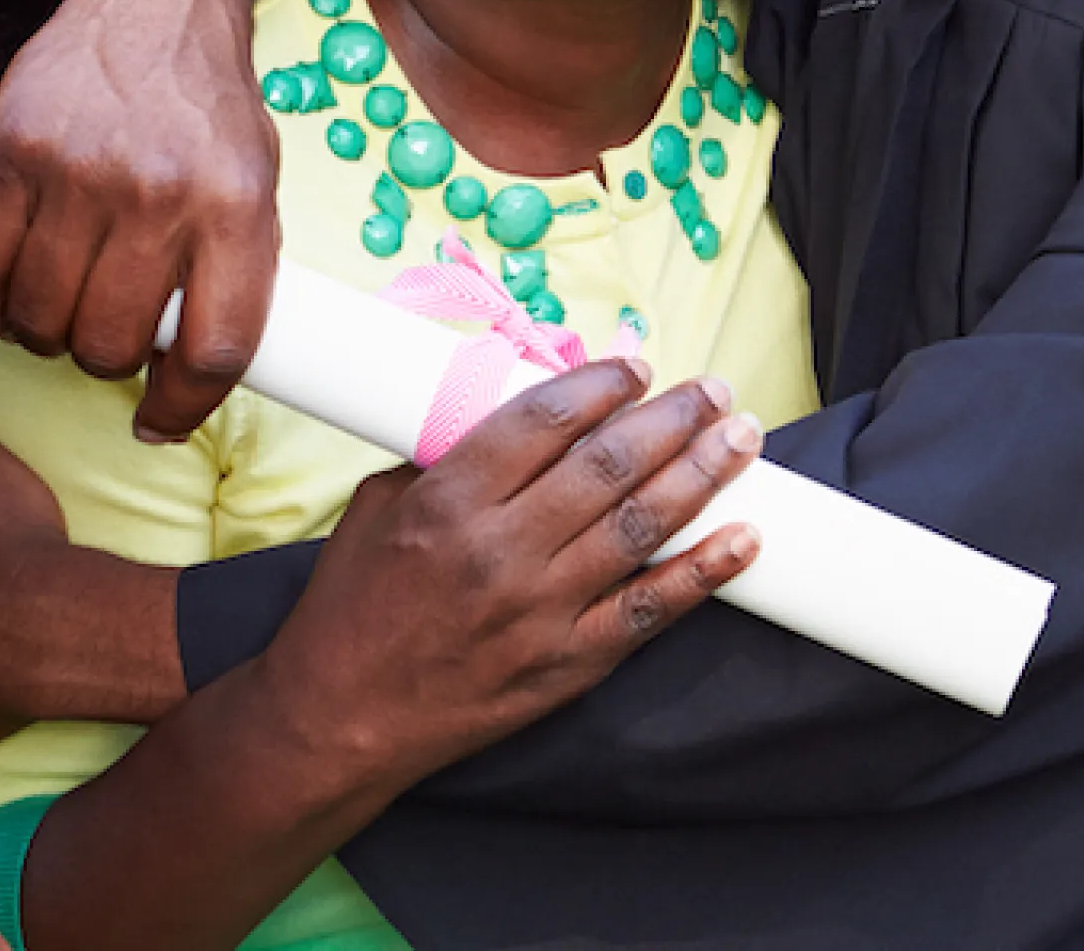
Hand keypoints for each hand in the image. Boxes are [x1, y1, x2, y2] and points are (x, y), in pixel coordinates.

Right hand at [0, 0, 278, 440]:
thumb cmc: (207, 106)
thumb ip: (229, 273)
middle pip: (113, 344)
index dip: (180, 407)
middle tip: (104, 326)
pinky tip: (11, 275)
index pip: (213, 351)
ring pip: (42, 320)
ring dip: (45, 330)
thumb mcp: (254, 181)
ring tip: (60, 296)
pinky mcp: (12, 149)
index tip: (155, 419)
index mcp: (238, 206)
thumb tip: (182, 379)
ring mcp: (81, 169)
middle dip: (104, 356)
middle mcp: (160, 190)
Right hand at [252, 363, 765, 789]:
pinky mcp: (566, 664)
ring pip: (640, 526)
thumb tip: (516, 405)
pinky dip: (702, 572)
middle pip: (608, 464)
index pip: (546, 419)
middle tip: (710, 391)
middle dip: (671, 418)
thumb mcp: (377, 506)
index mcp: (449, 501)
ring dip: (700, 475)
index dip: (602, 384)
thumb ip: (446, 454)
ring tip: (739, 438)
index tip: (636, 366)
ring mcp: (540, 612)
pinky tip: (744, 539)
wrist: (340, 717)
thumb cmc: (352, 607)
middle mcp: (502, 550)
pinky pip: (648, 611)